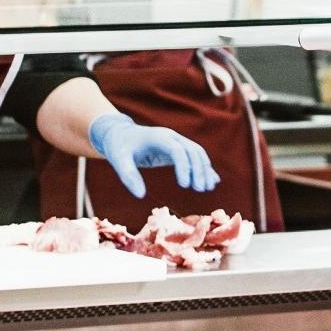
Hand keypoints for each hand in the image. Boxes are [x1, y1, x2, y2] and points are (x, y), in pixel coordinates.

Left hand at [88, 113, 220, 198]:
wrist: (119, 134)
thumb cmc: (119, 147)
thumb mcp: (118, 160)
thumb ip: (128, 176)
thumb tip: (141, 195)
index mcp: (158, 137)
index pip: (177, 150)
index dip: (184, 167)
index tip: (185, 186)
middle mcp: (171, 137)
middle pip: (192, 150)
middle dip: (199, 170)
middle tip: (200, 190)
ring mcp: (176, 141)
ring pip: (197, 153)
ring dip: (205, 169)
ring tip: (208, 188)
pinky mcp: (177, 148)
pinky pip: (195, 156)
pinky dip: (204, 168)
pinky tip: (212, 180)